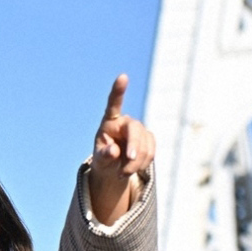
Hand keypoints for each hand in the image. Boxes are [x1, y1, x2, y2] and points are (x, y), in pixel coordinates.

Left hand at [89, 74, 154, 224]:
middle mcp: (126, 122)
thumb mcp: (100, 159)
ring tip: (122, 173)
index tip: (122, 77)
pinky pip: (151, 152)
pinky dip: (142, 164)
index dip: (119, 91)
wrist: (114, 167)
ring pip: (145, 145)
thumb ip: (104, 155)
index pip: (114, 104)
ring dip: (136, 163)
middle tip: (127, 166)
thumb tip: (113, 151)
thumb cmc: (104, 158)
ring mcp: (139, 130)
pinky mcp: (149, 139)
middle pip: (135, 130)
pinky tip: (132, 169)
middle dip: (134, 148)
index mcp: (109, 122)